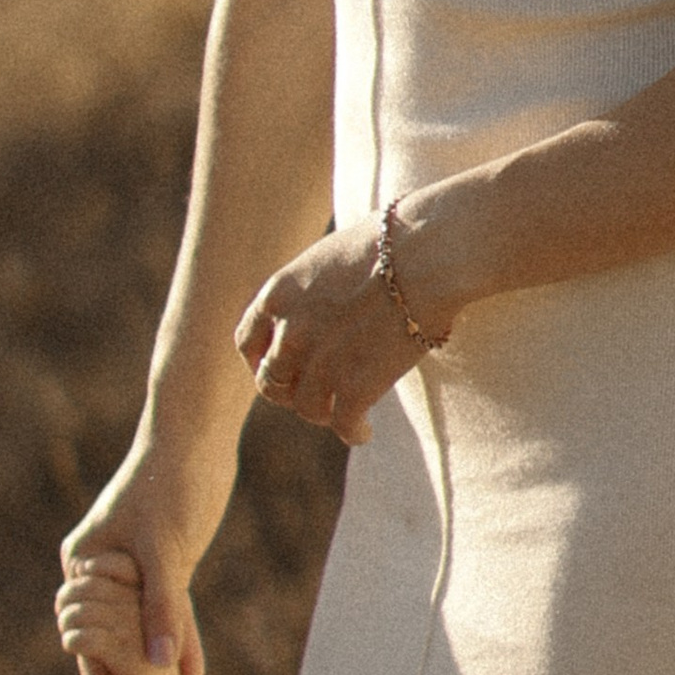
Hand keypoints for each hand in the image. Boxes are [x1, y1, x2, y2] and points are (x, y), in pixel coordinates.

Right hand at [59, 437, 233, 674]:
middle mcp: (101, 566)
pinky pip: (166, 609)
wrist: (195, 435)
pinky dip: (177, 637)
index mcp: (85, 560)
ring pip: (138, 624)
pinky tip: (190, 670)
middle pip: (107, 633)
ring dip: (149, 662)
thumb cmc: (171, 482)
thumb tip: (161, 665)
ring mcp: (131, 563)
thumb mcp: (167, 551)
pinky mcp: (162, 559)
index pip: (87, 631)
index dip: (102, 673)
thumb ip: (164, 610)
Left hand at [235, 218, 425, 444]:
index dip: (258, 361)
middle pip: (272, 382)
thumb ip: (311, 289)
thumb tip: (320, 304)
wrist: (426, 255)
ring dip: (322, 413)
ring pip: (306, 407)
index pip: (247, 342)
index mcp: (278, 295)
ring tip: (340, 413)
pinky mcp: (355, 387)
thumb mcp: (329, 258)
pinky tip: (363, 432)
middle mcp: (290, 333)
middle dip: (289, 392)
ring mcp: (320, 363)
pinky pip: (344, 424)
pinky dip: (352, 432)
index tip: (273, 368)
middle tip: (310, 396)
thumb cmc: (391, 243)